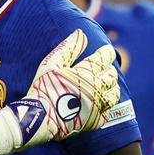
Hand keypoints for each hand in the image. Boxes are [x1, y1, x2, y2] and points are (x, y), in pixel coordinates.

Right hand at [0, 30, 120, 150]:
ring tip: (106, 86)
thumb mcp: (52, 63)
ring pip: (114, 94)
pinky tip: (100, 104)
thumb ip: (69, 48)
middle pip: (111, 76)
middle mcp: (96, 88)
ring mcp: (97, 106)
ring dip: (112, 88)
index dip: (107, 53)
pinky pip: (108, 112)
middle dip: (108, 70)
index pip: (105, 58)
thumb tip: (81, 33)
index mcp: (86, 72)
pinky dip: (106, 106)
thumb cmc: (43, 88)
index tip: (106, 51)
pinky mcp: (95, 121)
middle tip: (104, 69)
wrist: (40, 118)